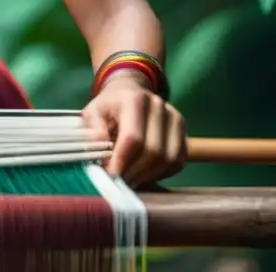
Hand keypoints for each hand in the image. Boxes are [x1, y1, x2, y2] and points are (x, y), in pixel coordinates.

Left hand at [81, 73, 186, 187]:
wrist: (130, 92)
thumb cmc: (109, 107)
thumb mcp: (92, 112)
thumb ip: (94, 131)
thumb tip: (99, 152)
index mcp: (134, 100)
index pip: (133, 138)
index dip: (122, 161)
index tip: (111, 177)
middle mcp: (158, 106)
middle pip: (154, 151)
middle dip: (136, 173)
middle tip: (121, 184)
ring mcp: (174, 119)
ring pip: (170, 159)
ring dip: (150, 176)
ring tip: (132, 181)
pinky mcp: (183, 132)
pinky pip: (179, 161)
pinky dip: (163, 174)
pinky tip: (146, 175)